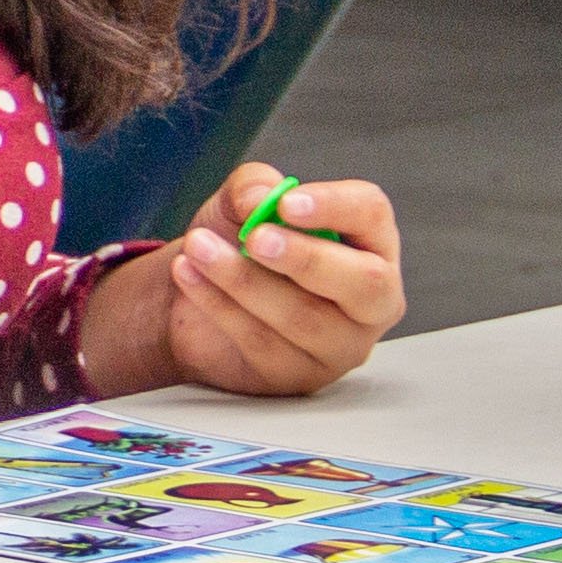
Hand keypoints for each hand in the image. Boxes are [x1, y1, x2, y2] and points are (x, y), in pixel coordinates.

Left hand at [102, 162, 403, 396]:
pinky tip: (190, 276)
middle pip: (364, 282)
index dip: (334, 206)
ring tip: (199, 248)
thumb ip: (253, 187)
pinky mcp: (300, 375)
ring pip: (304, 317)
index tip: (287, 203)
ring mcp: (341, 345)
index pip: (371, 215)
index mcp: (370, 242)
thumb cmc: (238, 243)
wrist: (195, 296)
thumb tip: (260, 200)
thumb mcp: (241, 201)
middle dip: (305, 258)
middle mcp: (370, 299)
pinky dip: (220, 305)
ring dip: (244, 280)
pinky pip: (263, 342)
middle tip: (254, 238)